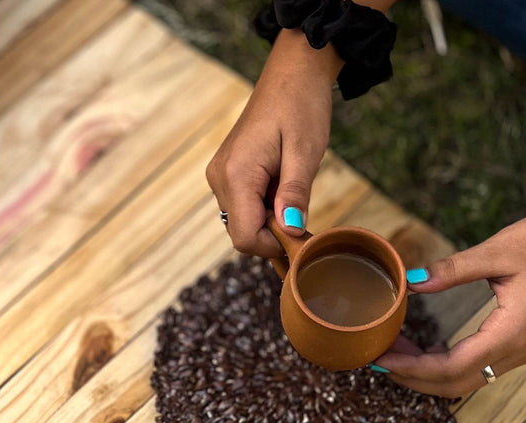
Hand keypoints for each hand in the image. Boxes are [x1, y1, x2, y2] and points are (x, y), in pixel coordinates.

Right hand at [206, 29, 341, 256]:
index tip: (302, 236)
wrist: (292, 73)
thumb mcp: (306, 152)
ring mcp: (219, 176)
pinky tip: (280, 190)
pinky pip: (242, 208)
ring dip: (269, 222)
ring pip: (242, 224)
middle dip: (273, 236)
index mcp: (236, 174)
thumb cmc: (301, 105)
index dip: (275, 246)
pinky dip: (263, 210)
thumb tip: (290, 231)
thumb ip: (295, 194)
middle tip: (301, 216)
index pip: (245, 238)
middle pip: (242, 234)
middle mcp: (219, 178)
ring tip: (291, 195)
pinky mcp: (225, 174)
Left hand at [373, 191, 525, 396]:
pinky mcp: (516, 342)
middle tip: (378, 360)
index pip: (452, 367)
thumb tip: (411, 281)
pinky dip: (444, 365)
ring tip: (394, 353)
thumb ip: (453, 270)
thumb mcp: (497, 251)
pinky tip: (422, 349)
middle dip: (413, 378)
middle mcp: (517, 350)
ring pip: (465, 380)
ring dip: (426, 373)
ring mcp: (518, 350)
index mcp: (512, 332)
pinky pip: (475, 366)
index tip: (381, 359)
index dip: (412, 368)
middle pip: (455, 385)